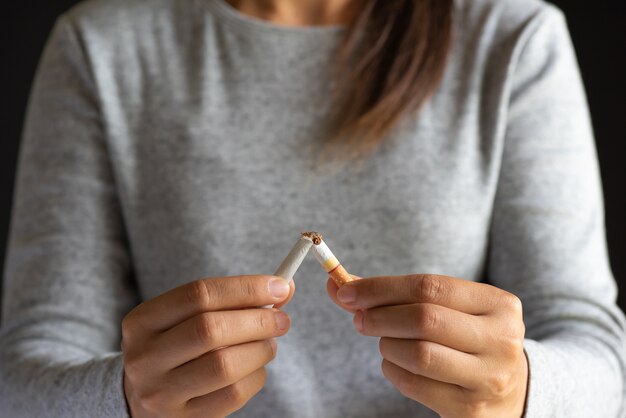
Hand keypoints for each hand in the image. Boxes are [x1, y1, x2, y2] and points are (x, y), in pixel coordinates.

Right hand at [121, 275, 294, 417]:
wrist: (143, 395)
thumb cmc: (177, 345)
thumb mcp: (186, 317)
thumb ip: (230, 299)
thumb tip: (283, 287)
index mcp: (142, 321)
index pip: (199, 294)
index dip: (245, 288)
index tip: (279, 286)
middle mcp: (145, 357)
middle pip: (211, 329)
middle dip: (257, 320)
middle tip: (281, 319)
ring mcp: (161, 393)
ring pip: (225, 365)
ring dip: (260, 350)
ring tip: (269, 343)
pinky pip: (233, 395)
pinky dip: (255, 376)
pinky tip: (255, 367)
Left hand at [327, 274, 527, 417]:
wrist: (513, 389)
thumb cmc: (467, 338)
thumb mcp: (450, 308)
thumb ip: (398, 294)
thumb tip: (338, 284)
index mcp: (499, 304)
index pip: (430, 286)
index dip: (381, 287)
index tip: (346, 290)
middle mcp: (501, 340)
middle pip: (424, 319)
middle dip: (380, 316)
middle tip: (359, 319)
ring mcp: (488, 378)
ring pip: (418, 354)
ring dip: (387, 345)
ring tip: (386, 342)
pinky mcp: (470, 409)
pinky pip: (414, 385)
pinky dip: (392, 370)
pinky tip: (395, 364)